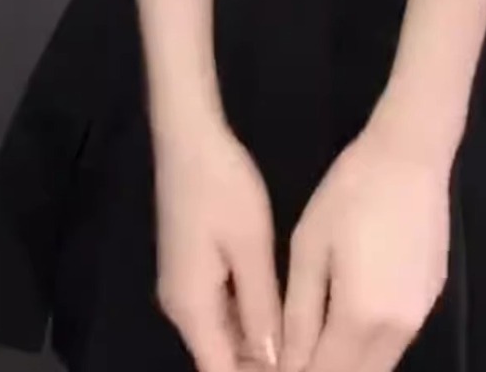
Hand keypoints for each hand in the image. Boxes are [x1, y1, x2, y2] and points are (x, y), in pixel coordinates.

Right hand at [153, 117, 282, 371]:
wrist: (188, 137)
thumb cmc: (222, 188)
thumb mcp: (250, 248)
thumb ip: (261, 308)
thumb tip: (274, 361)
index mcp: (191, 307)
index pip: (220, 371)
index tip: (296, 369)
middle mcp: (180, 306)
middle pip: (219, 356)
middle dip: (259, 363)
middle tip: (305, 354)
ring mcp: (182, 285)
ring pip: (220, 333)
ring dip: (254, 340)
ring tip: (299, 340)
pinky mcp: (190, 266)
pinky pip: (218, 308)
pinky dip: (246, 315)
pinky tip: (278, 306)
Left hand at [278, 120, 451, 371]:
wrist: (411, 153)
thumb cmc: (351, 192)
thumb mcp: (309, 248)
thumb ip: (298, 315)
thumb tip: (287, 363)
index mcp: (360, 317)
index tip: (276, 366)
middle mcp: (398, 329)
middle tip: (296, 354)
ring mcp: (421, 315)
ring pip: (380, 364)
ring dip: (349, 362)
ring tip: (318, 338)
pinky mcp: (432, 298)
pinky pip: (397, 340)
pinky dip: (372, 343)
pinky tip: (352, 314)